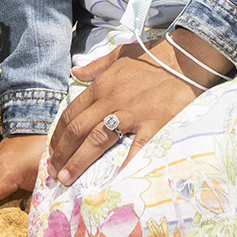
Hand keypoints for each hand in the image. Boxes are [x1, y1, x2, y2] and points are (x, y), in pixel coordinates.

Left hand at [46, 30, 232, 185]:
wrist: (184, 59)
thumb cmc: (152, 57)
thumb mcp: (118, 55)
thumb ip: (95, 66)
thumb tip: (75, 72)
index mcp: (101, 86)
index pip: (71, 114)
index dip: (58, 135)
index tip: (52, 151)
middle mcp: (111, 101)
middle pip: (78, 130)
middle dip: (62, 153)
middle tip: (52, 172)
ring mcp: (131, 114)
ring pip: (97, 140)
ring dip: (78, 162)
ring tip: (66, 179)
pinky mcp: (152, 125)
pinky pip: (134, 149)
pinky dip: (122, 165)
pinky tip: (111, 180)